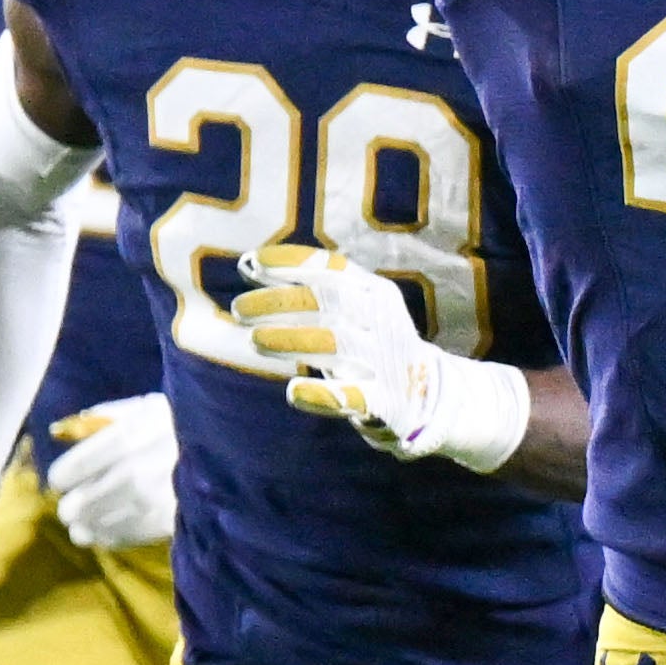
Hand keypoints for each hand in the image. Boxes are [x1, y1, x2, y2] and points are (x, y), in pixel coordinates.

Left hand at [45, 394, 177, 548]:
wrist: (241, 445)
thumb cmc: (189, 422)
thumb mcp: (151, 406)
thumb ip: (108, 417)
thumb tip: (63, 431)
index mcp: (128, 437)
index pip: (68, 472)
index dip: (62, 478)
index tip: (66, 478)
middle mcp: (134, 473)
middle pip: (76, 506)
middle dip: (72, 505)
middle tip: (78, 501)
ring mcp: (150, 503)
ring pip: (92, 528)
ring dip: (86, 525)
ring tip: (91, 518)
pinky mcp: (166, 525)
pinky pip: (118, 539)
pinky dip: (108, 536)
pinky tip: (111, 525)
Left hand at [230, 245, 528, 472]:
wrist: (426, 394)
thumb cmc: (371, 343)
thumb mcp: (354, 307)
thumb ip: (310, 287)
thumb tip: (248, 264)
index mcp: (375, 293)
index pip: (332, 269)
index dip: (290, 263)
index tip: (250, 264)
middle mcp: (381, 321)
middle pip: (330, 302)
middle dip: (281, 302)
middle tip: (239, 309)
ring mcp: (383, 361)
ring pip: (336, 343)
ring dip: (292, 339)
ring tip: (255, 340)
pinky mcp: (383, 401)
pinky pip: (352, 396)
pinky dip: (322, 394)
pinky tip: (294, 391)